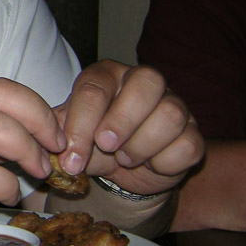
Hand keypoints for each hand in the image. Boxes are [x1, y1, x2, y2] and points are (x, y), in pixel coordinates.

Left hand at [54, 60, 203, 195]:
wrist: (125, 170)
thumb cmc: (95, 144)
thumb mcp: (73, 137)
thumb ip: (60, 134)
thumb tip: (52, 144)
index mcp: (107, 75)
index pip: (94, 89)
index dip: (81, 126)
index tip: (72, 158)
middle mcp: (144, 82)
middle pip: (146, 83)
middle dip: (121, 121)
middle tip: (106, 146)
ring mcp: (174, 104)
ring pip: (171, 114)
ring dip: (142, 145)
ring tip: (125, 158)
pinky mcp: (193, 133)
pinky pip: (188, 144)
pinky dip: (165, 162)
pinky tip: (150, 165)